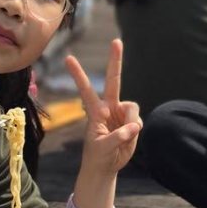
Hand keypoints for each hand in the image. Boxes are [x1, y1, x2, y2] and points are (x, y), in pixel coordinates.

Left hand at [65, 39, 141, 181]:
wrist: (106, 166)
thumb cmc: (98, 156)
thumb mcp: (103, 148)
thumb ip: (118, 136)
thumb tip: (135, 126)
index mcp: (95, 111)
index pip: (86, 90)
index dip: (78, 74)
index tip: (68, 58)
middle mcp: (108, 107)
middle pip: (113, 80)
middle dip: (115, 60)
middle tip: (116, 41)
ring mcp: (120, 112)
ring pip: (133, 108)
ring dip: (132, 122)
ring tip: (124, 137)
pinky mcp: (131, 120)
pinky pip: (139, 119)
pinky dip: (136, 129)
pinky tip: (129, 137)